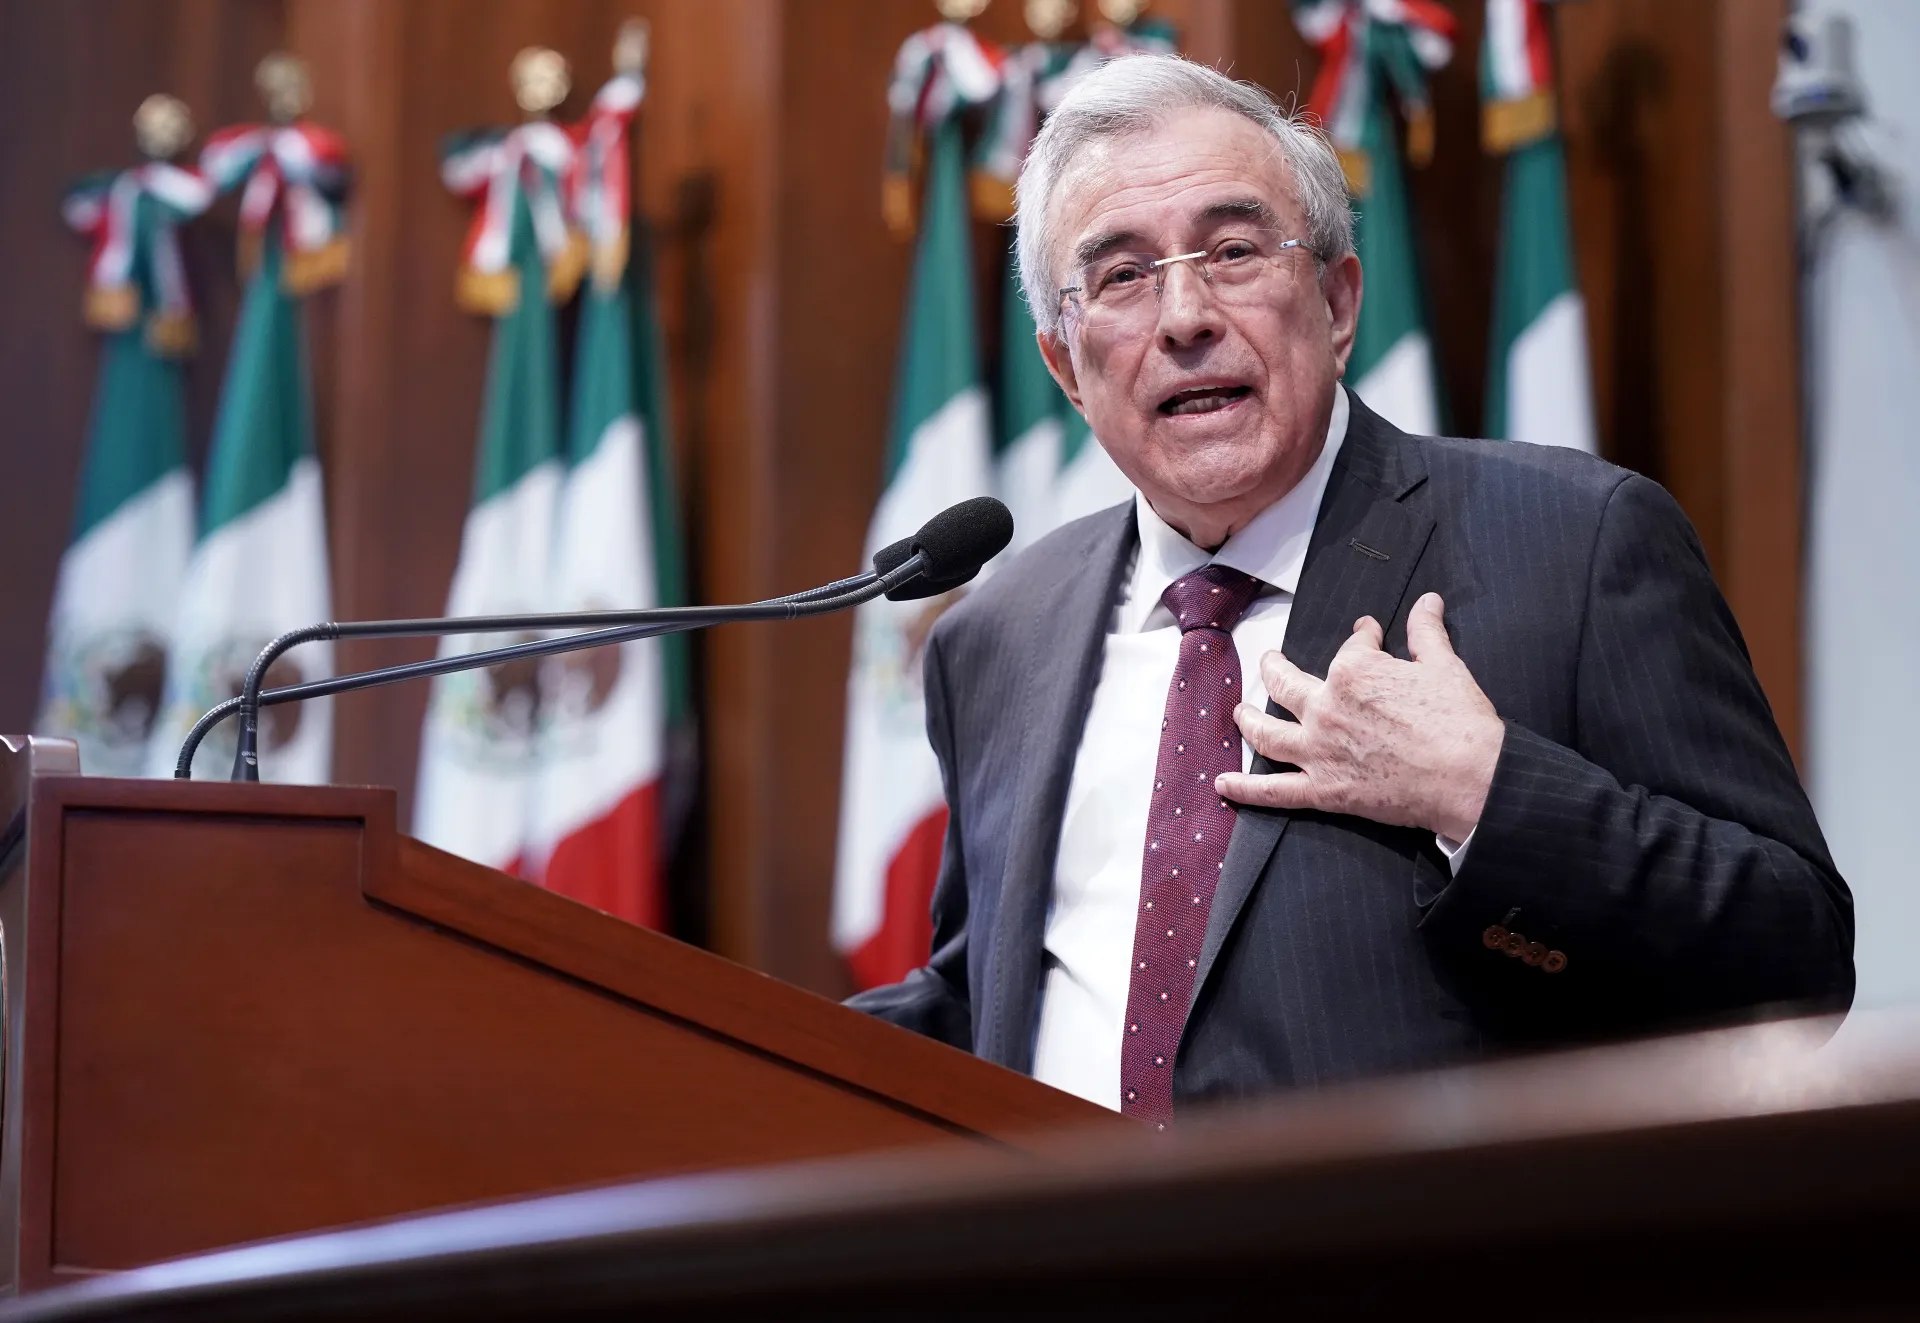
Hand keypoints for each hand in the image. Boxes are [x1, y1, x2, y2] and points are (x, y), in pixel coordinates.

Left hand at [1215, 593, 1503, 840]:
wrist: (1470, 777)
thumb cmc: (1461, 721)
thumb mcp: (1444, 665)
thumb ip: (1427, 631)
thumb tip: (1428, 601)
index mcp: (1353, 671)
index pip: (1350, 648)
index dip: (1361, 639)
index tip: (1367, 635)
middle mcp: (1325, 707)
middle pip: (1286, 684)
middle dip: (1275, 668)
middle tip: (1270, 662)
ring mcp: (1319, 750)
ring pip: (1267, 733)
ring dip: (1247, 720)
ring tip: (1238, 712)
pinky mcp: (1324, 790)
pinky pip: (1274, 791)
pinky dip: (1245, 789)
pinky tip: (1222, 785)